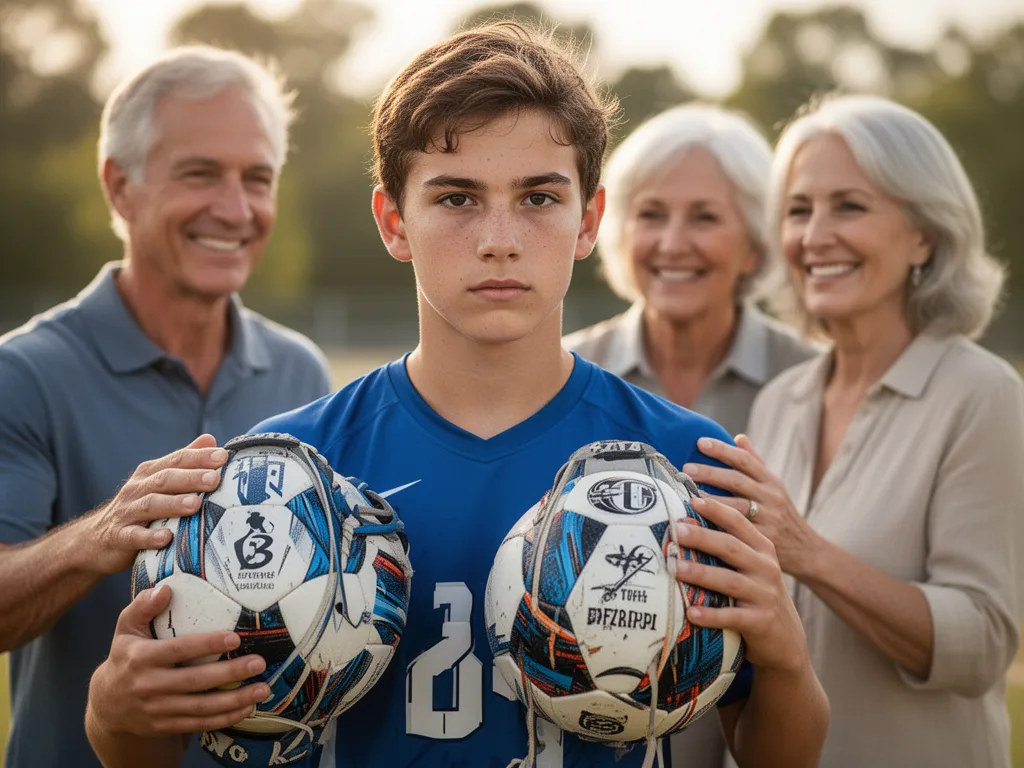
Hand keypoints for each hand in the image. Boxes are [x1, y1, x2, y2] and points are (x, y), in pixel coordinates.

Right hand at [81, 434, 226, 573]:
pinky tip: (166, 538)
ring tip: (196, 504)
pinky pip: (133, 536)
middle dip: (191, 478)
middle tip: (214, 479)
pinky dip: (149, 537)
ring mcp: (127, 512)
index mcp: (150, 473)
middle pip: (165, 479)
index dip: (199, 457)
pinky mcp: (119, 536)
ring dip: (173, 504)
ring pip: (151, 505)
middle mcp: (137, 489)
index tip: (223, 456)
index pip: (177, 460)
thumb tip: (211, 440)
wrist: (95, 539)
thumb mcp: (158, 481)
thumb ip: (183, 462)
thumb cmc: (138, 507)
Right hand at [88, 584, 269, 736]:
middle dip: (230, 673)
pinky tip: (246, 708)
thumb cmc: (125, 656)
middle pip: (195, 681)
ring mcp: (157, 709)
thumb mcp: (125, 628)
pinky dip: (225, 718)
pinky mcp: (165, 726)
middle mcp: (148, 685)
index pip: (178, 650)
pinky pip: (199, 724)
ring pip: (201, 707)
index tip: (234, 639)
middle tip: (258, 663)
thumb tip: (165, 588)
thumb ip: (142, 606)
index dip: (207, 645)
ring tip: (262, 689)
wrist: (107, 703)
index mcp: (141, 658)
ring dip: (235, 700)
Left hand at [674, 495, 807, 674]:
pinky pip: (732, 617)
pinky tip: (691, 612)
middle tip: (677, 530)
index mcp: (762, 549)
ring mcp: (765, 595)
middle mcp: (766, 568)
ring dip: (702, 574)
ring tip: (677, 568)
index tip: (692, 499)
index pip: (739, 523)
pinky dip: (711, 615)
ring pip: (730, 581)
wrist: (786, 638)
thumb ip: (729, 547)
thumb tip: (683, 524)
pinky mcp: (761, 622)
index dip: (717, 510)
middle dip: (703, 537)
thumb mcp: (752, 566)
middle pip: (732, 548)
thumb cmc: (756, 594)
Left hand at [683, 435, 823, 577]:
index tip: (700, 442)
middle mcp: (771, 497)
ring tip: (688, 497)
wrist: (805, 550)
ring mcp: (768, 520)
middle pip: (737, 481)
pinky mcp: (764, 541)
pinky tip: (699, 525)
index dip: (723, 450)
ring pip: (736, 508)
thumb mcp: (774, 487)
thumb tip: (738, 437)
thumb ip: (756, 463)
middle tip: (686, 469)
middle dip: (710, 473)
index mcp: (771, 481)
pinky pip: (737, 533)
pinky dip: (718, 528)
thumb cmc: (780, 514)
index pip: (745, 460)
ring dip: (710, 502)